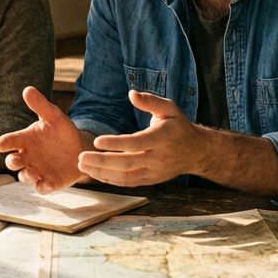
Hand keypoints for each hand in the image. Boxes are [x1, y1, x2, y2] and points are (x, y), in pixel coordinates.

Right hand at [0, 86, 87, 194]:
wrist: (80, 148)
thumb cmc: (61, 132)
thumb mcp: (54, 116)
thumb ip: (40, 105)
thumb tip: (27, 89)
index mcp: (25, 140)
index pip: (8, 141)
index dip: (3, 143)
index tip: (1, 144)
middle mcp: (27, 157)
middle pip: (12, 162)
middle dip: (11, 162)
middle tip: (14, 160)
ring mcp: (37, 171)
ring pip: (25, 176)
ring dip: (26, 176)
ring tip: (31, 173)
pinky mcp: (50, 182)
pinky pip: (42, 187)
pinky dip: (43, 187)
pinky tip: (46, 185)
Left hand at [81, 90, 200, 186]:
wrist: (196, 151)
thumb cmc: (178, 126)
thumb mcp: (169, 108)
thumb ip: (150, 101)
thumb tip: (132, 94)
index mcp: (162, 138)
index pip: (136, 143)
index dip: (116, 144)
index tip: (97, 141)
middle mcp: (158, 158)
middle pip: (127, 163)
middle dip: (102, 162)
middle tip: (81, 157)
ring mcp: (155, 172)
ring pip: (126, 176)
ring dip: (103, 173)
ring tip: (83, 166)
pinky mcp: (151, 180)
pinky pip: (128, 183)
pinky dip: (111, 180)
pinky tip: (95, 174)